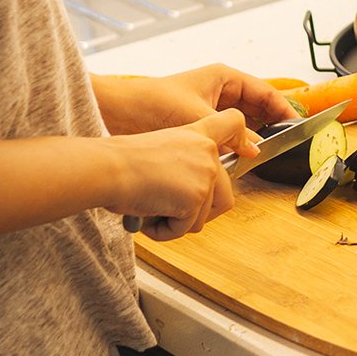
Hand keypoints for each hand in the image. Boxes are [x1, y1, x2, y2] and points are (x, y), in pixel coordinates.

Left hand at [93, 64, 298, 135]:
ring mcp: (210, 107)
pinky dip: (237, 145)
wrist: (117, 113)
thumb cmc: (153, 103)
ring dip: (255, 136)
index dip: (283, 108)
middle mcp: (220, 90)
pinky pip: (227, 134)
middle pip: (257, 106)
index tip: (298, 125)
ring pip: (243, 122)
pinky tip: (243, 159)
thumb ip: (231, 135)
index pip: (264, 91)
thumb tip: (256, 151)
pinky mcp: (199, 124)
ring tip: (269, 153)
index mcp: (223, 77)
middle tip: (288, 144)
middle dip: (272, 124)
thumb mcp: (198, 117)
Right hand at [111, 108, 258, 240]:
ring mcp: (206, 174)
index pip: (233, 123)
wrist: (108, 168)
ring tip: (151, 210)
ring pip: (203, 217)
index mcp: (197, 134)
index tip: (248, 151)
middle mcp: (208, 152)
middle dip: (196, 212)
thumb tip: (191, 194)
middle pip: (224, 195)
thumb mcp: (159, 149)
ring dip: (177, 222)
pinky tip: (149, 219)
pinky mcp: (197, 197)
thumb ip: (185, 162)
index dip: (242, 139)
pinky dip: (166, 232)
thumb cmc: (120, 162)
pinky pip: (187, 228)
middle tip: (167, 210)